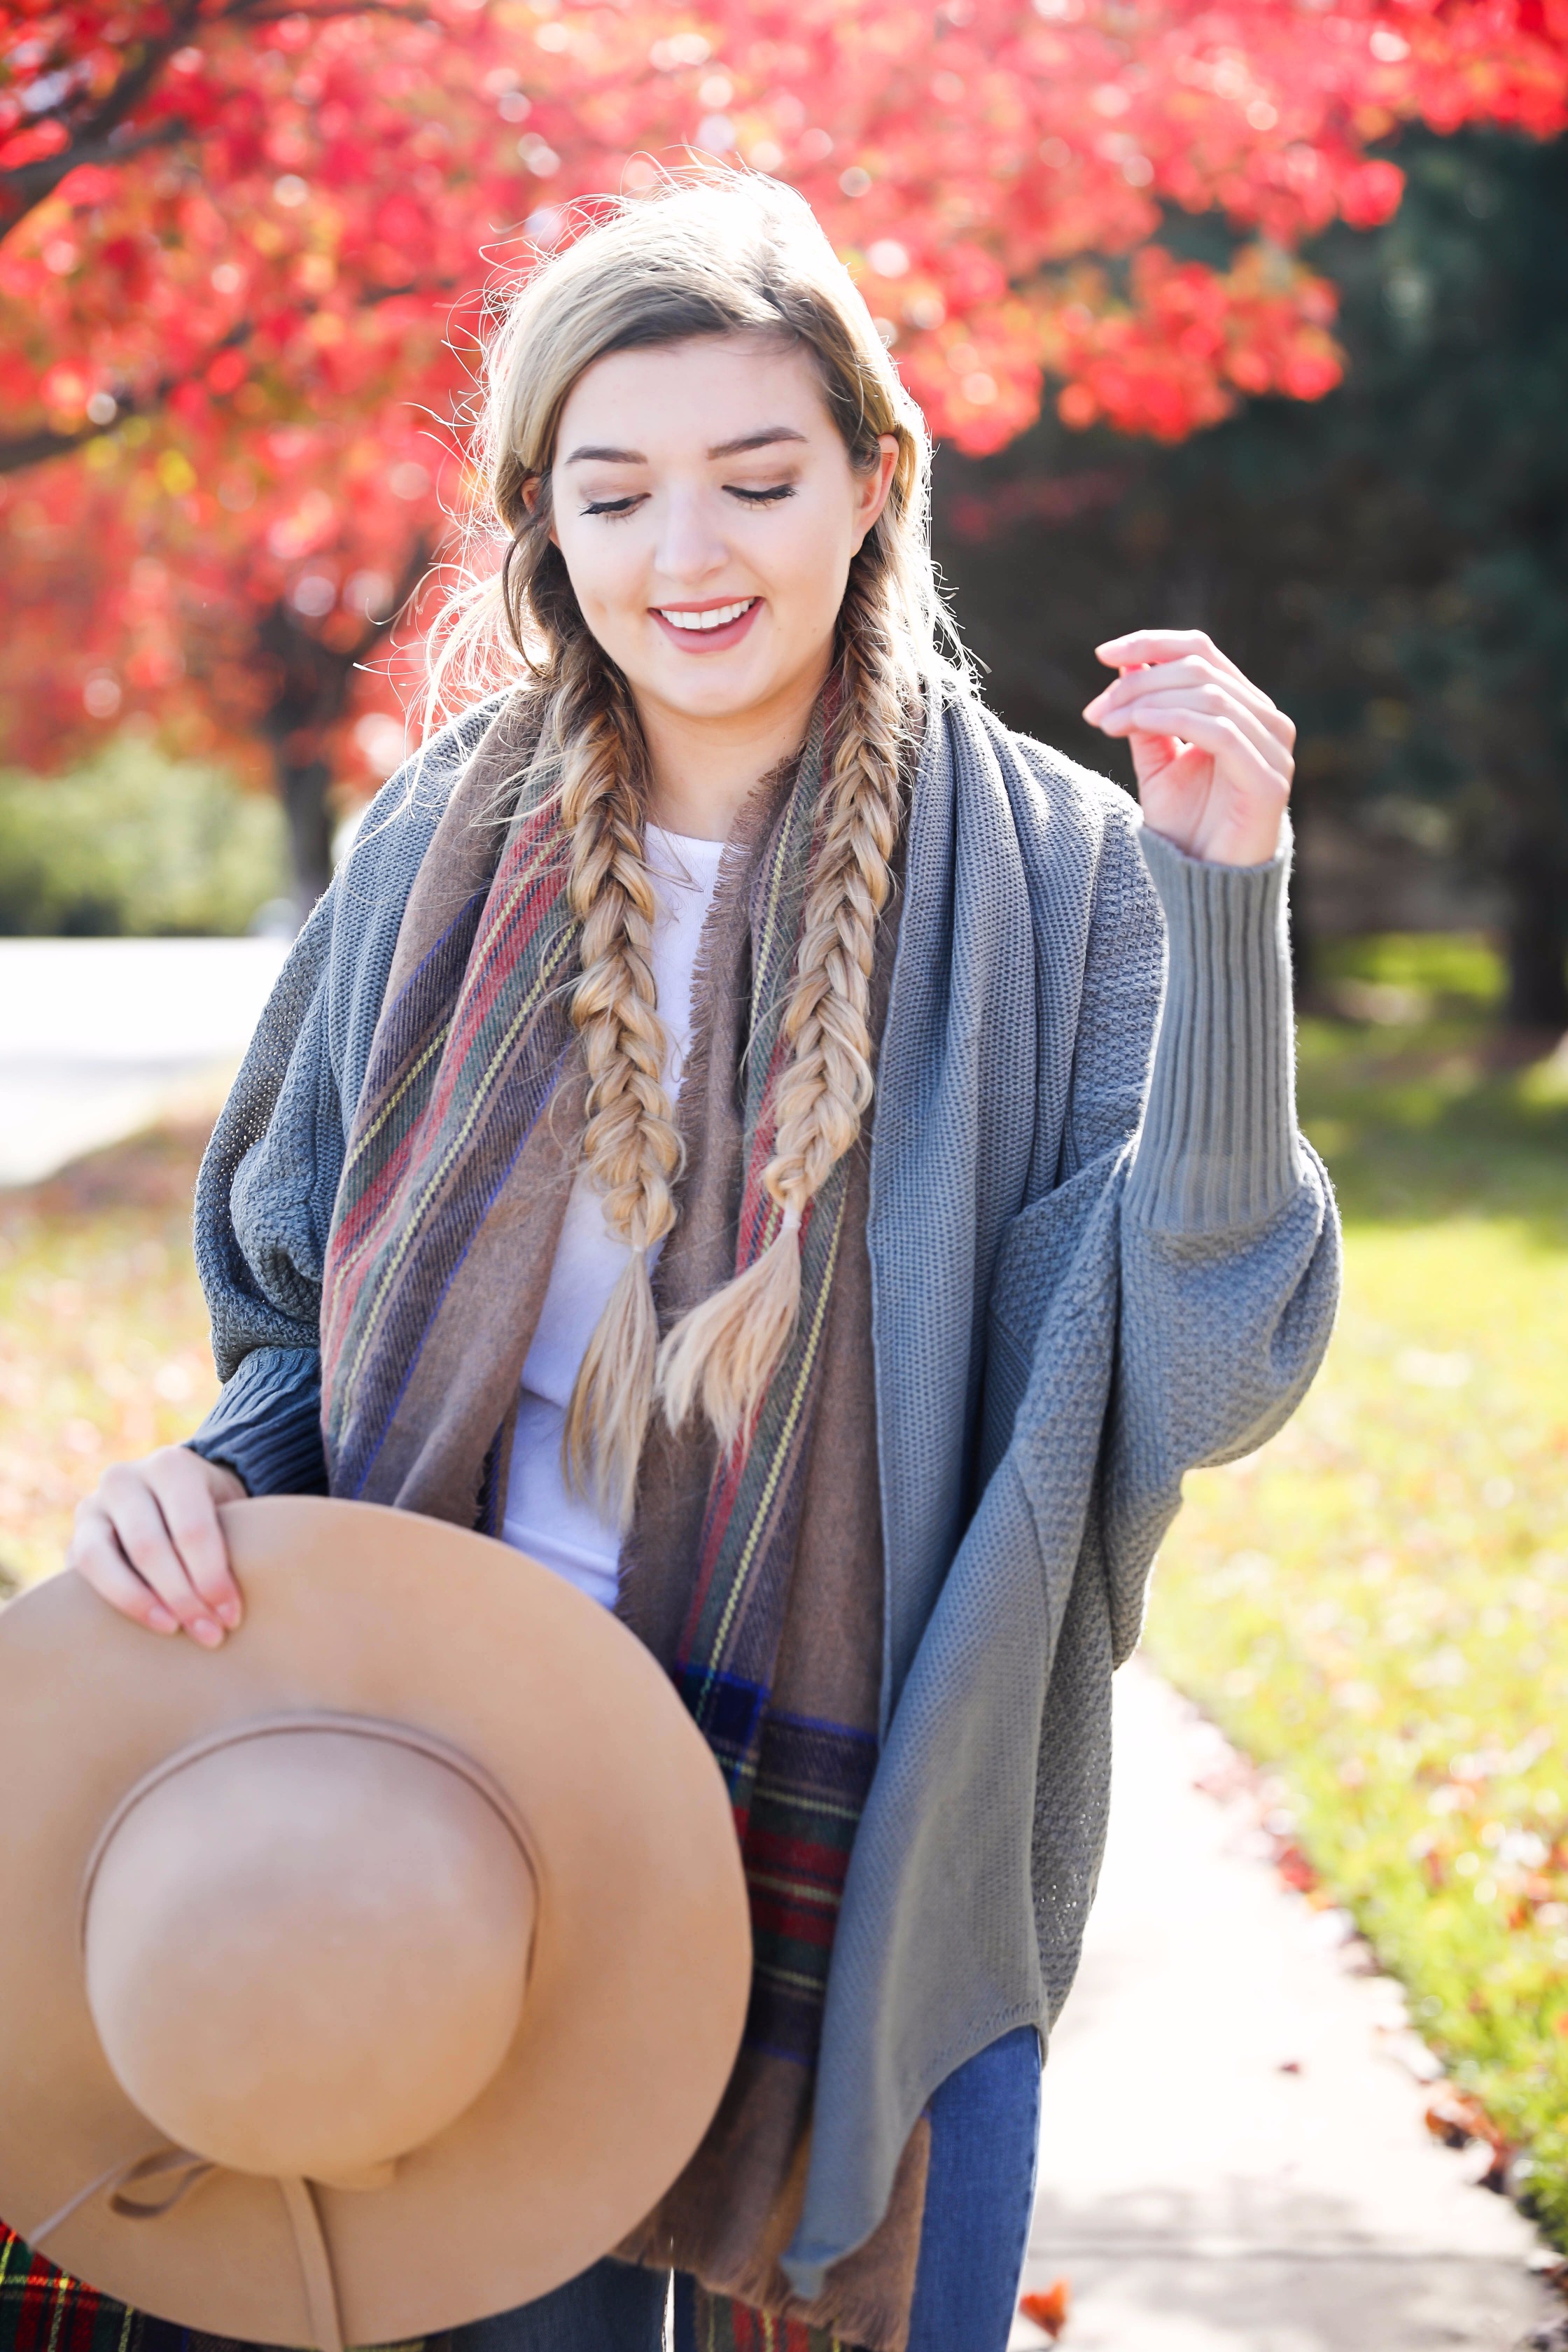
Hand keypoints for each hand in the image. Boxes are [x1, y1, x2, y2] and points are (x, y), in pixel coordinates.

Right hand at [68, 1446, 245, 1645]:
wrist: (175, 1495)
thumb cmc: (215, 1510)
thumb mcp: (232, 1510)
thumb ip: (236, 1541)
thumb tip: (235, 1606)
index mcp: (171, 1466)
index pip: (191, 1528)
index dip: (211, 1577)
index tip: (231, 1615)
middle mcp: (124, 1479)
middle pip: (148, 1546)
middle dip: (182, 1597)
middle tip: (210, 1633)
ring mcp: (91, 1507)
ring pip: (99, 1559)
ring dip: (138, 1602)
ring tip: (172, 1629)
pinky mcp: (74, 1538)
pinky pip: (80, 1575)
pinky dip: (112, 1602)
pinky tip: (145, 1623)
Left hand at [1082, 629, 1292, 867]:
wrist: (1206, 885)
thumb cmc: (1186, 827)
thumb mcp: (1157, 763)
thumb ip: (1147, 718)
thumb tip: (1126, 667)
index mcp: (1243, 709)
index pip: (1202, 651)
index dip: (1152, 644)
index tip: (1103, 655)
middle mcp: (1266, 721)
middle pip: (1200, 669)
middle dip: (1139, 682)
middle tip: (1096, 712)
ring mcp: (1273, 749)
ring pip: (1208, 694)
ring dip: (1147, 701)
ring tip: (1106, 722)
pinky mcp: (1268, 780)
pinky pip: (1218, 731)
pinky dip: (1172, 719)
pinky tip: (1135, 724)